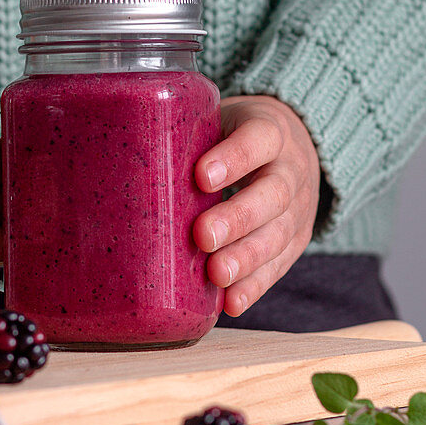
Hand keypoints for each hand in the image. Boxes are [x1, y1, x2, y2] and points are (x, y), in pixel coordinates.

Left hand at [193, 95, 319, 316]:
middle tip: (202, 235)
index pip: (260, 138)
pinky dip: (254, 286)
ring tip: (216, 274)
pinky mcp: (297, 242)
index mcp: (271, 131)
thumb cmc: (236, 136)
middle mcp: (291, 169)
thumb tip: (125, 160)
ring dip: (246, 259)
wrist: (294, 149)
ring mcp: (299, 209)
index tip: (202, 176)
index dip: (235, 157)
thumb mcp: (221, 122)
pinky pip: (278, 267)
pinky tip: (230, 302)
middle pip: (273, 194)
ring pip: (278, 235)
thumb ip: (191, 138)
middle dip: (237, 218)